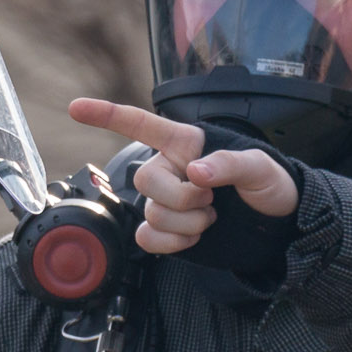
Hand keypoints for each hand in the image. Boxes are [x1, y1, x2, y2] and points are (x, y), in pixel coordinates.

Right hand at [69, 99, 299, 255]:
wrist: (275, 225)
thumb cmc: (269, 185)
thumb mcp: (260, 167)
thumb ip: (228, 164)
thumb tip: (194, 172)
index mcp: (186, 143)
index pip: (140, 124)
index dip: (107, 115)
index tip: (76, 108)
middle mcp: (170, 169)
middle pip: (145, 181)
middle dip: (181, 198)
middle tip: (212, 201)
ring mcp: (166, 202)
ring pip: (150, 214)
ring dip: (186, 223)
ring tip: (212, 219)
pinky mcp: (167, 231)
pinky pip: (147, 239)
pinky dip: (171, 243)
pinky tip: (195, 239)